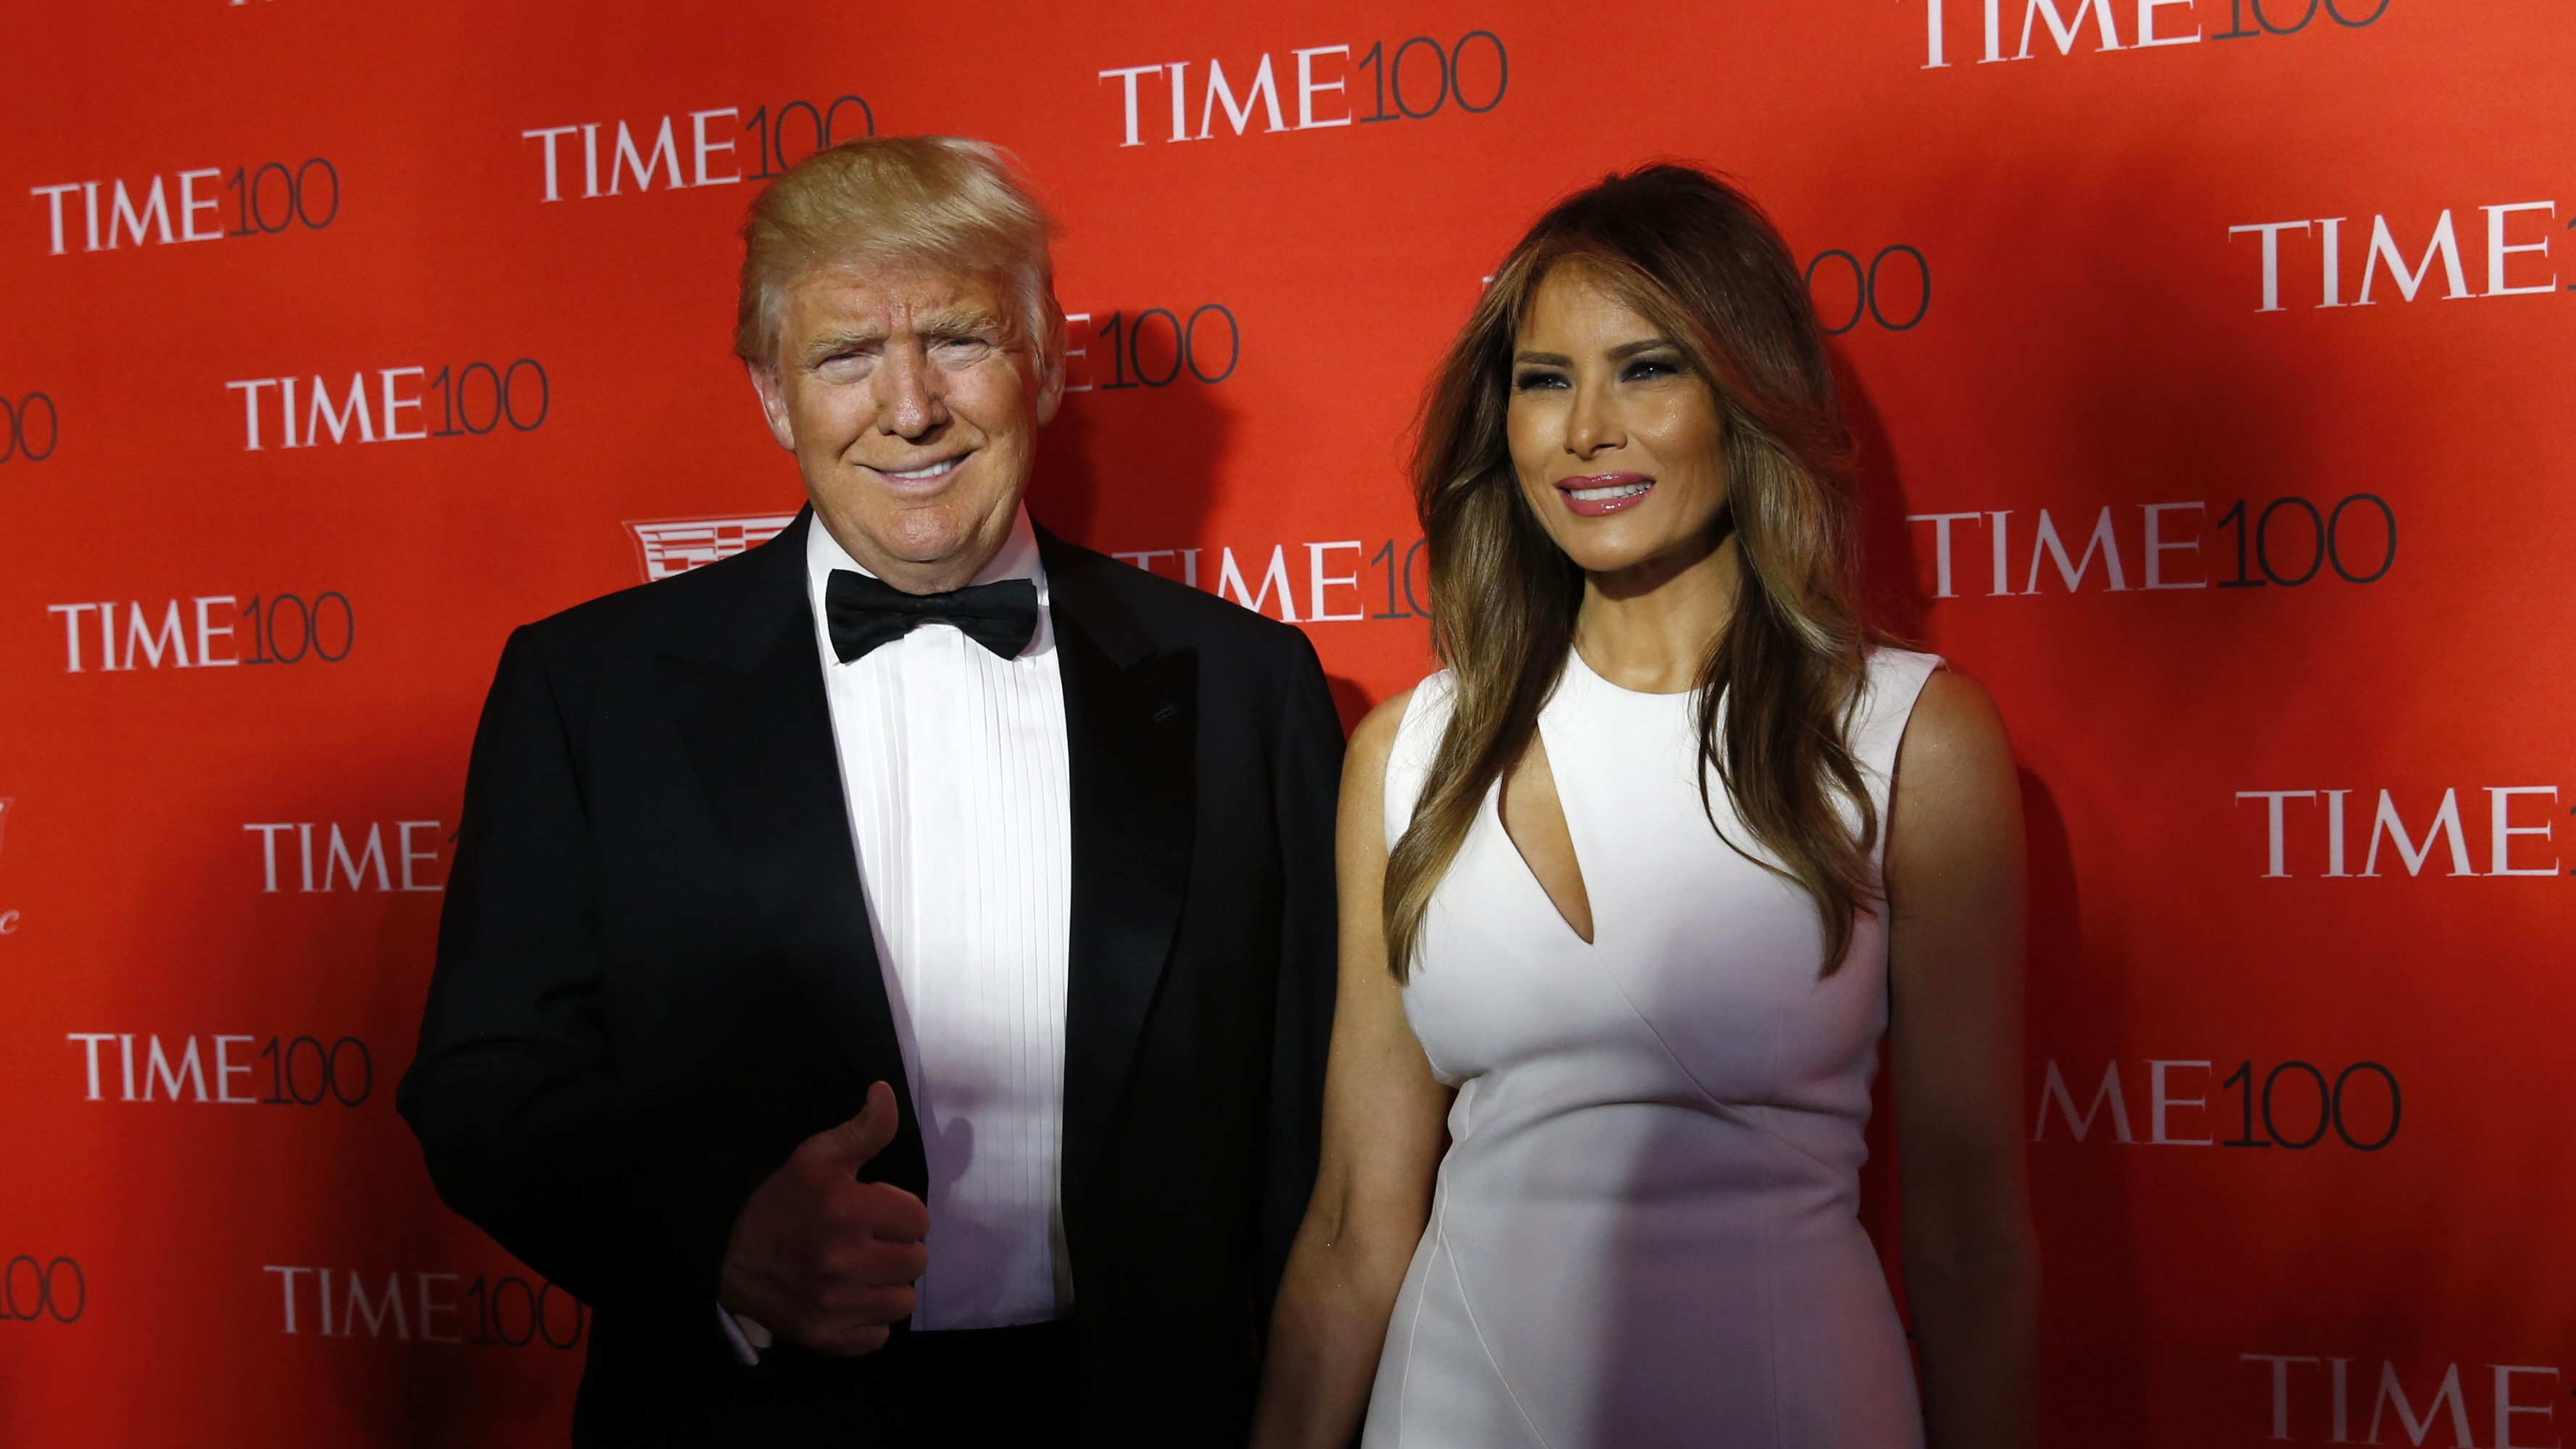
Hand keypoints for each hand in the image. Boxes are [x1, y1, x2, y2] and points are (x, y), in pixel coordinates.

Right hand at [718, 1081, 928, 1355]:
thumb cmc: (780, 1204)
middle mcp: (843, 1259)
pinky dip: (867, 1321)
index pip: (919, 1219)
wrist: (726, 1258)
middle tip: (864, 1242)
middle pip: (916, 1261)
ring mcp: (835, 1303)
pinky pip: (879, 1335)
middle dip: (895, 1248)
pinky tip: (846, 1300)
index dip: (897, 1213)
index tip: (870, 1212)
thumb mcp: (817, 1157)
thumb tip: (885, 1092)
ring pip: (903, 1300)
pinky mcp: (827, 1336)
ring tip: (858, 1272)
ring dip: (886, 1286)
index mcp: (846, 1209)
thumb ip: (863, 1129)